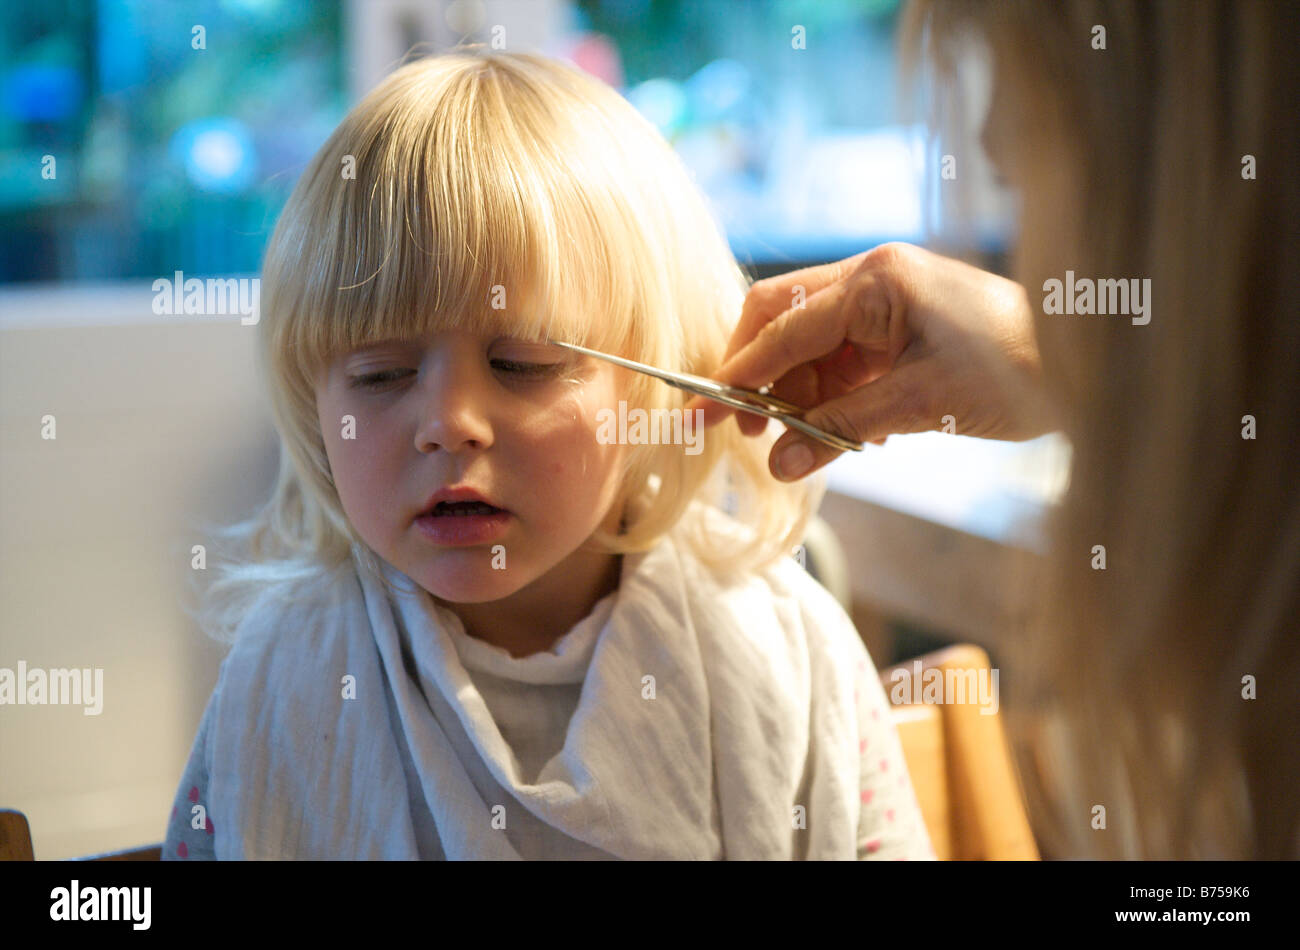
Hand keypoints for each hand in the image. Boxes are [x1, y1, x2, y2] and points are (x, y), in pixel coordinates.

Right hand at [686, 243, 1056, 480]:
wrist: (1093, 364)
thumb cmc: (1018, 371)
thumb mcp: (923, 404)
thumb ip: (842, 430)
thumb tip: (778, 466)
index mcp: (877, 280)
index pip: (783, 327)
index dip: (739, 375)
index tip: (701, 412)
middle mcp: (874, 280)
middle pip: (784, 321)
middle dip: (759, 376)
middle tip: (747, 430)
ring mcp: (888, 303)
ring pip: (811, 348)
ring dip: (798, 396)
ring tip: (803, 444)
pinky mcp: (902, 331)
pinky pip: (844, 364)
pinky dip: (833, 400)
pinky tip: (844, 436)